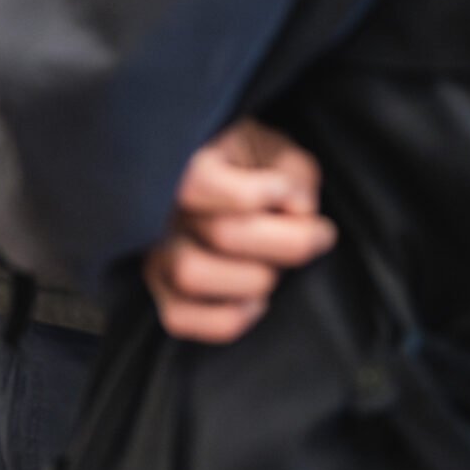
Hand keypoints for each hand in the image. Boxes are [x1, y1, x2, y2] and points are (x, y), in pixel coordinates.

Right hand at [145, 119, 336, 343]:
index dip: (263, 191)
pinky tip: (254, 302)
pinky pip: (178, 317)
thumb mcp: (274, 149)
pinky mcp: (159, 286)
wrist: (214, 175)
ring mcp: (153, 248)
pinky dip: (224, 319)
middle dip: (286, 242)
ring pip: (190, 274)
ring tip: (274, 269)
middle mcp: (159, 206)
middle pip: (222, 234)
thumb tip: (299, 209)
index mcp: (182, 162)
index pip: (201, 180)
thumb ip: (292, 173)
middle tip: (315, 236)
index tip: (291, 193)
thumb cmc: (245, 164)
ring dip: (251, 278)